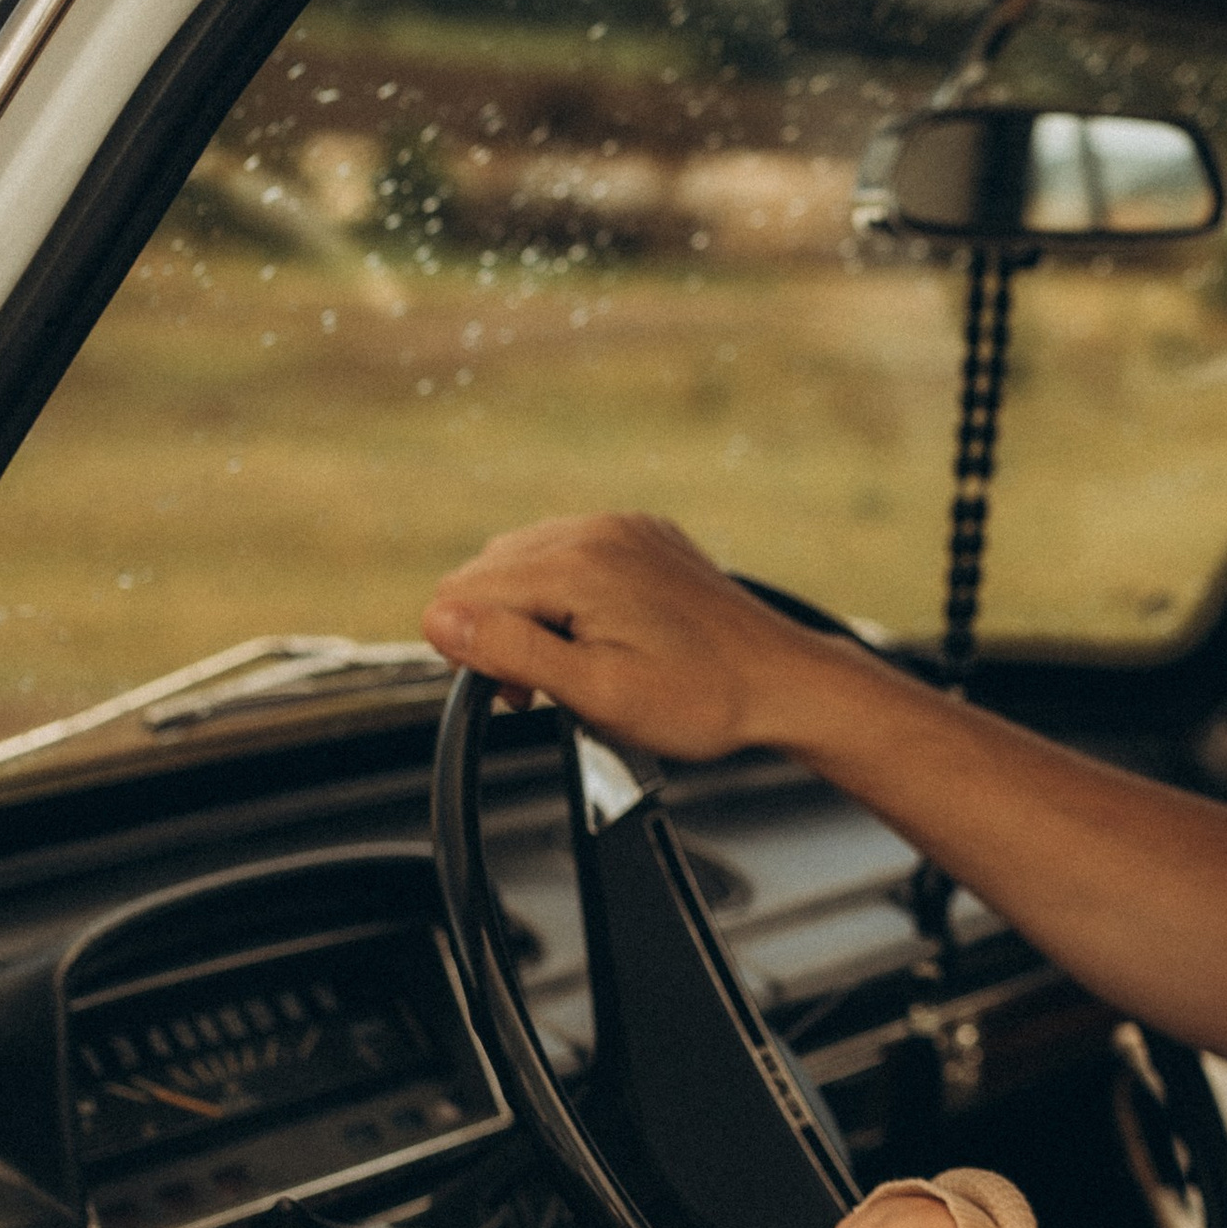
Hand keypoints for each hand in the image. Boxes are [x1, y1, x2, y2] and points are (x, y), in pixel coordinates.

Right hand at [420, 513, 861, 763]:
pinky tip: (599, 637)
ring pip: (526, 562)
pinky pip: (573, 555)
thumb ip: (511, 651)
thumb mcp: (595, 692)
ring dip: (530, 615)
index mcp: (578, 563)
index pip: (463, 592)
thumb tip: (440, 621)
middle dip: (499, 632)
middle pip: (488, 572)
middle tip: (543, 690)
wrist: (786, 684)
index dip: (472, 651)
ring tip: (574, 667)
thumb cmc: (703, 698)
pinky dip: (568, 597)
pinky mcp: (646, 538)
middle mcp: (598, 530)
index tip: (515, 693)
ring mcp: (625, 528)